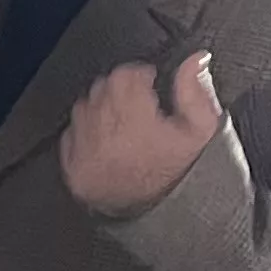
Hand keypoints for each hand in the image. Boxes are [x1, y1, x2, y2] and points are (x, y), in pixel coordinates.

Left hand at [61, 53, 222, 219]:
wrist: (157, 214)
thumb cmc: (178, 171)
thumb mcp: (199, 129)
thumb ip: (195, 89)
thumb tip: (195, 57)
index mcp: (135, 118)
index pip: (126, 73)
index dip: (141, 75)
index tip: (149, 84)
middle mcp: (104, 129)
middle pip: (103, 86)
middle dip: (122, 90)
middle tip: (139, 106)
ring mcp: (83, 147)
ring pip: (85, 105)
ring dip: (102, 107)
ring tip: (125, 126)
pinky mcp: (70, 163)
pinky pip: (71, 131)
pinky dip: (86, 131)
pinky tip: (107, 143)